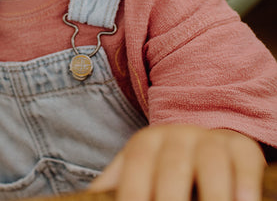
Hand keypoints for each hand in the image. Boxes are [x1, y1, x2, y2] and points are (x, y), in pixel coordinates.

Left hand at [89, 125, 265, 200]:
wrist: (204, 138)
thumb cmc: (163, 166)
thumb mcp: (135, 169)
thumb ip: (114, 184)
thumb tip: (86, 199)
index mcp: (146, 143)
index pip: (136, 167)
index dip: (132, 194)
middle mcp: (178, 137)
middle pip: (172, 168)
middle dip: (169, 198)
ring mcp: (211, 141)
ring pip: (211, 163)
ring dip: (213, 195)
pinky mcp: (242, 148)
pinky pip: (245, 161)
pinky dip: (246, 184)